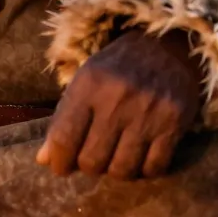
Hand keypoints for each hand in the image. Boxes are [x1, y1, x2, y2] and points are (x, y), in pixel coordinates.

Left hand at [37, 30, 203, 179]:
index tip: (61, 167)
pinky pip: (154, 167)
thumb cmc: (118, 67)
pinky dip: (144, 170)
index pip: (64, 138)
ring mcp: (148, 112)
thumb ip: (63, 119)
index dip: (59, 162)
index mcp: (89, 84)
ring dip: (116, 170)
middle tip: (93, 158)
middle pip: (92, 160)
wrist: (168, 46)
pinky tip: (141, 158)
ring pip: (122, 169)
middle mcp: (117, 99)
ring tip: (116, 158)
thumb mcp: (85, 81)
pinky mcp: (174, 123)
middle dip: (89, 166)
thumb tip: (44, 160)